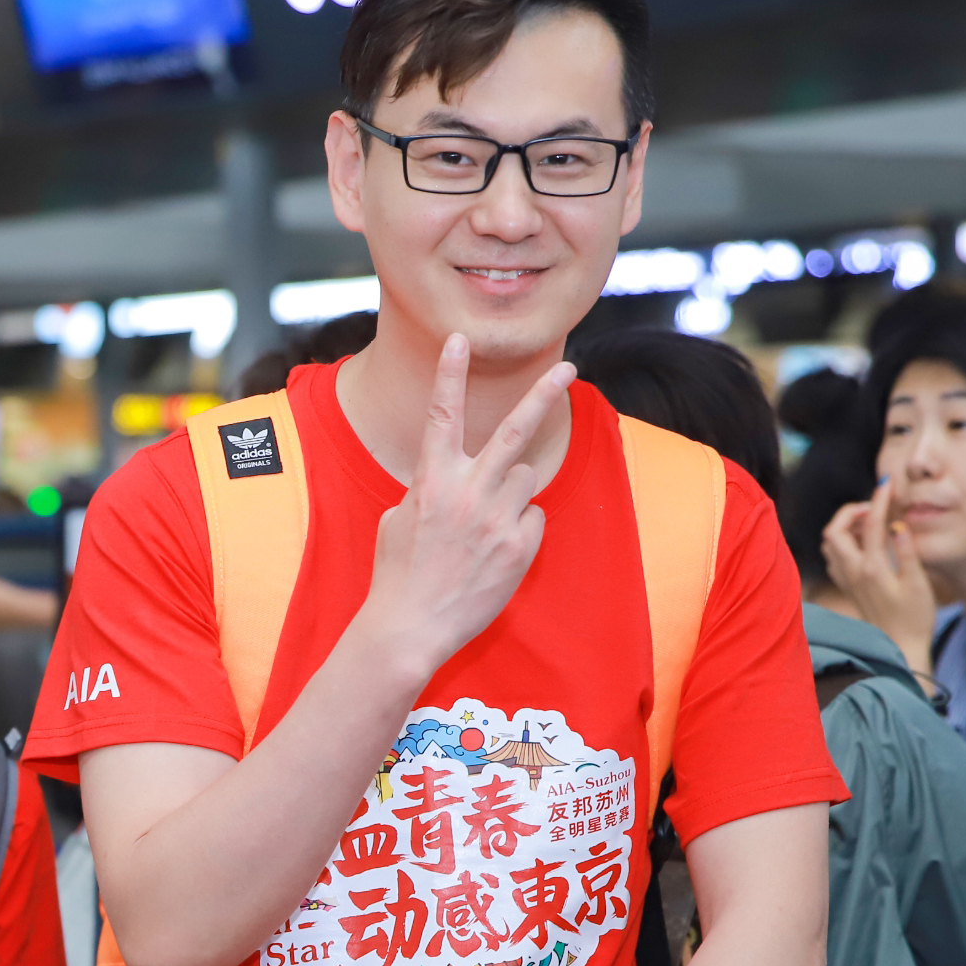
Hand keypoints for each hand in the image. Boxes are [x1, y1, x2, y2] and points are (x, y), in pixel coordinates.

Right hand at [358, 335, 571, 672]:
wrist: (411, 627)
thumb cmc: (397, 572)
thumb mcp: (398, 518)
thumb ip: (429, 488)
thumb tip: (456, 478)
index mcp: (431, 479)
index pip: (442, 414)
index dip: (450, 374)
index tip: (459, 339)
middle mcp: (468, 491)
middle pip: (514, 429)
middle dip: (543, 392)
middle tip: (568, 365)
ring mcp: (498, 518)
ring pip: (525, 478)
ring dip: (510, 492)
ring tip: (482, 527)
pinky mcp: (520, 545)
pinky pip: (532, 517)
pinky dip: (518, 528)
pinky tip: (492, 553)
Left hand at [821, 477, 938, 677]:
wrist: (900, 647)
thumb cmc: (915, 618)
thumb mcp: (918, 585)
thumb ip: (907, 553)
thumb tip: (897, 525)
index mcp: (872, 568)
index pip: (872, 525)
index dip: (879, 500)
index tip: (887, 484)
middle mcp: (853, 572)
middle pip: (835, 530)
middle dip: (851, 511)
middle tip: (874, 507)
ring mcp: (847, 579)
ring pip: (830, 543)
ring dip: (844, 525)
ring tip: (871, 522)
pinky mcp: (848, 586)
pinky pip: (833, 556)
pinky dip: (842, 541)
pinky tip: (863, 542)